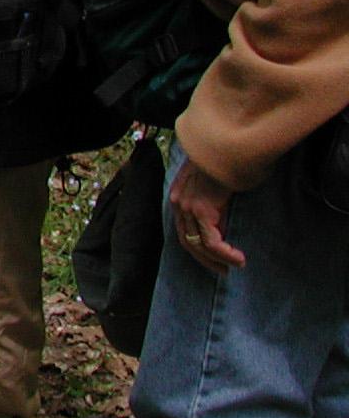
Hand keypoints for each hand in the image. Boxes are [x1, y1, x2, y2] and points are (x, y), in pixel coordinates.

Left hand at [170, 156, 243, 272]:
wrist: (228, 146)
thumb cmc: (227, 162)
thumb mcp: (215, 184)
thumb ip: (213, 202)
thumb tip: (223, 223)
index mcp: (179, 195)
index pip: (183, 229)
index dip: (197, 247)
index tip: (214, 259)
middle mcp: (178, 202)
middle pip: (186, 240)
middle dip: (205, 259)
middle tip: (224, 271)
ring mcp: (187, 206)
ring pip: (198, 244)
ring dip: (218, 260)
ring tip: (236, 266)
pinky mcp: (201, 209)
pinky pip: (211, 241)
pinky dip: (225, 254)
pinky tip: (239, 259)